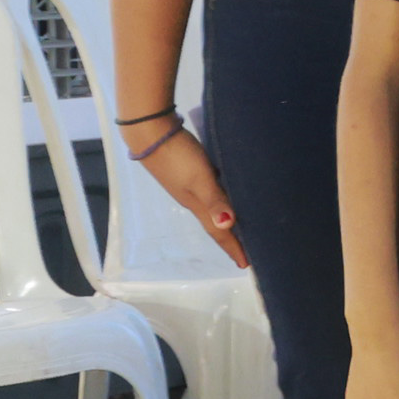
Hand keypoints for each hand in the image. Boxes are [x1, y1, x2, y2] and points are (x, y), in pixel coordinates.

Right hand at [130, 126, 247, 267]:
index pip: (219, 232)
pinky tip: (228, 196)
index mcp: (197, 204)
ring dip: (226, 220)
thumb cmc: (178, 157)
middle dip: (231, 238)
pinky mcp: (189, 172)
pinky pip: (212, 194)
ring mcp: (189, 185)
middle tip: (248, 251)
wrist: (150, 133)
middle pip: (216, 224)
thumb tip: (229, 225)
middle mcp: (193, 199)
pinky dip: (222, 202)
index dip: (233, 247)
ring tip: (241, 229)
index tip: (247, 265)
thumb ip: (214, 200)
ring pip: (214, 209)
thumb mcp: (199, 179)